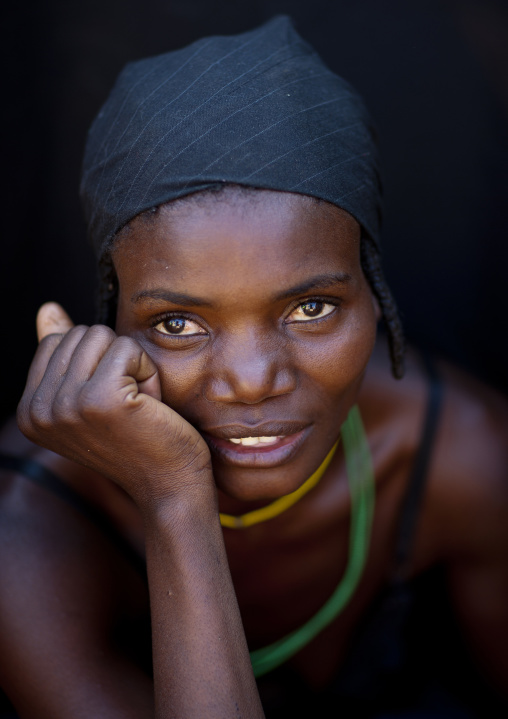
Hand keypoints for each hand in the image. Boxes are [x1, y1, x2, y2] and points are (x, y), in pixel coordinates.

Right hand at [17, 303, 211, 510]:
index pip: (58, 341)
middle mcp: (38, 410)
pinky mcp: (101, 399)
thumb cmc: (138, 439)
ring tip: (137, 407)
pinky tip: (149, 406)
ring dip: (132, 366)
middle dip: (115, 362)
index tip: (108, 405)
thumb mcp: (92, 396)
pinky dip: (148, 372)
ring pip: (104, 337)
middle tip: (127, 408)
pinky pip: (128, 349)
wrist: (170, 485)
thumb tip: (48, 309)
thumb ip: (64, 356)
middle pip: (81, 334)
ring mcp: (66, 405)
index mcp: (29, 412)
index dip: (96, 363)